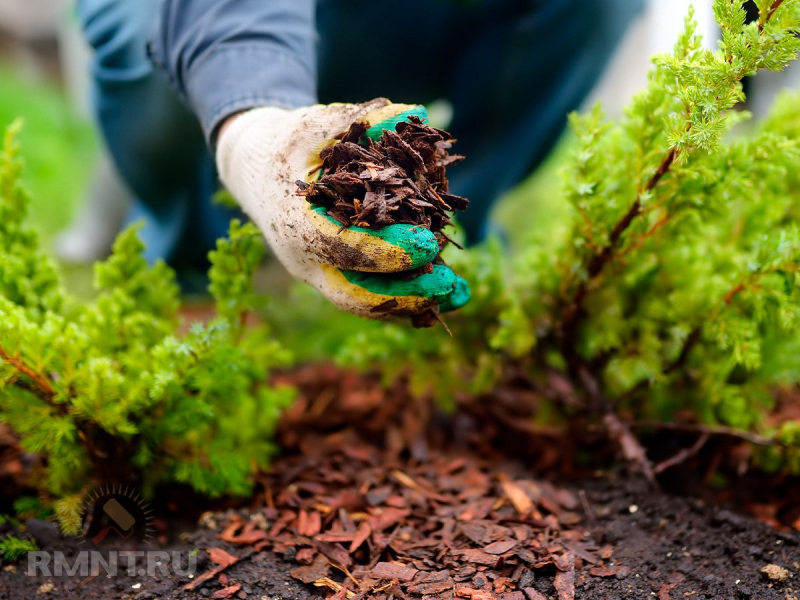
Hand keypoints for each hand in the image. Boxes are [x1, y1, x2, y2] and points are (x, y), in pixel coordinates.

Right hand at [216, 98, 469, 319]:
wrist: (255, 171)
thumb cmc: (288, 143)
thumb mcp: (316, 124)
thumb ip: (361, 119)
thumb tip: (414, 114)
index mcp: (294, 222)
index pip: (342, 247)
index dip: (387, 250)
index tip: (430, 244)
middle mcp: (304, 259)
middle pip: (355, 294)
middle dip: (405, 295)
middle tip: (451, 286)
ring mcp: (318, 274)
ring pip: (366, 303)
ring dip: (414, 304)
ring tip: (460, 296)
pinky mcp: (334, 276)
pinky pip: (371, 296)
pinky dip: (407, 298)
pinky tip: (445, 292)